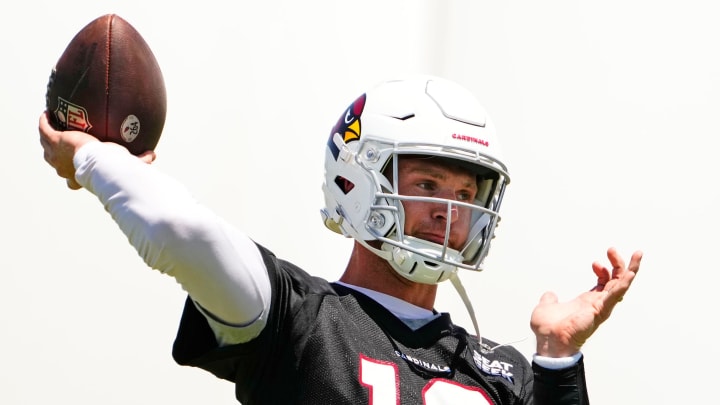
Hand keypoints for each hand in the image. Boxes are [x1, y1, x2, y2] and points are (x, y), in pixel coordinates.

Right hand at [38, 112, 155, 188]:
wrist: (98, 162)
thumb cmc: (111, 168)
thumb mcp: (125, 163)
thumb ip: (139, 160)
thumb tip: (153, 156)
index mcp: (78, 178)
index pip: (72, 181)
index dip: (73, 176)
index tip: (76, 168)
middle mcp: (63, 169)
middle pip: (56, 163)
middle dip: (58, 157)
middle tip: (61, 146)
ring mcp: (55, 155)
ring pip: (46, 146)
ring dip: (47, 138)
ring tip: (51, 127)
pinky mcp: (53, 140)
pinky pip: (44, 129)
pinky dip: (45, 122)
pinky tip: (47, 113)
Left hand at [530, 247, 642, 356]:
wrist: (548, 341)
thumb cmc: (549, 330)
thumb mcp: (547, 306)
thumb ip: (550, 300)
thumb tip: (550, 296)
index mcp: (588, 301)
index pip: (605, 282)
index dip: (603, 270)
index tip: (595, 263)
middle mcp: (598, 304)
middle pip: (617, 280)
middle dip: (619, 263)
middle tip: (613, 250)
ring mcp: (601, 307)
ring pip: (622, 285)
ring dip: (630, 269)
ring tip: (638, 254)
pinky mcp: (600, 310)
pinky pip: (615, 296)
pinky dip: (624, 284)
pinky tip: (631, 273)